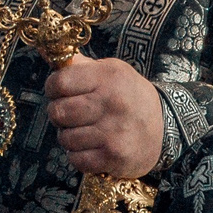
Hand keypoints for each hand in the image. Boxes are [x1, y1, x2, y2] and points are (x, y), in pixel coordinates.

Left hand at [45, 56, 165, 179]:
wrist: (165, 128)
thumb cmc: (128, 96)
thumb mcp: (111, 71)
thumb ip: (79, 65)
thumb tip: (48, 53)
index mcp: (108, 76)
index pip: (59, 82)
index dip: (53, 88)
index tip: (59, 92)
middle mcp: (112, 102)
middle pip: (58, 112)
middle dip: (59, 115)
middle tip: (72, 115)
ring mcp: (114, 131)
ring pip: (65, 138)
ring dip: (70, 137)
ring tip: (86, 132)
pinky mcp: (114, 156)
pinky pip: (77, 160)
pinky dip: (79, 156)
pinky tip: (92, 148)